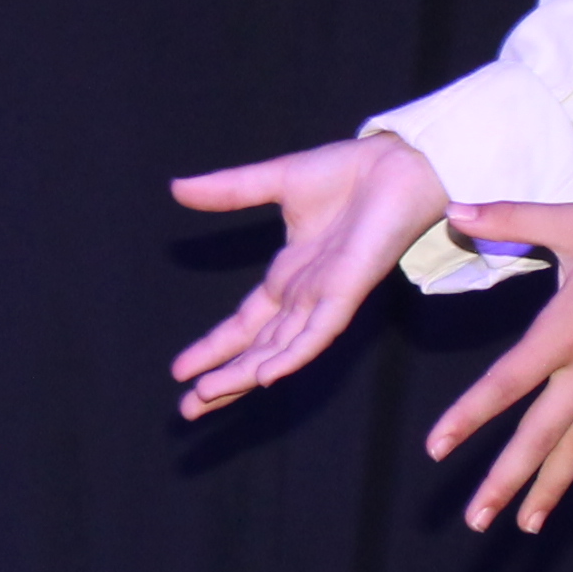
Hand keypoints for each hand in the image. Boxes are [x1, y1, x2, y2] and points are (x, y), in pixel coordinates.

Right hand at [169, 135, 448, 418]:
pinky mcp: (348, 292)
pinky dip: (292, 355)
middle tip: (187, 409)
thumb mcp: (275, 181)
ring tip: (207, 397)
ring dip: (244, 375)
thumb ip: (228, 191)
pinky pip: (318, 332)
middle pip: (256, 349)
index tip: (181, 372)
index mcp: (289, 275)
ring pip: (279, 350)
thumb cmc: (349, 173)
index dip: (214, 348)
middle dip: (222, 378)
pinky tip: (266, 376)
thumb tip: (176, 189)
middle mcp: (305, 295)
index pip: (244, 325)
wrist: (396, 162)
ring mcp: (326, 298)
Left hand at [423, 199, 572, 535]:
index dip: (469, 418)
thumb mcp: (571, 221)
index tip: (436, 449)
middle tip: (477, 520)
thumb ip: (510, 218)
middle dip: (507, 482)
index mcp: (563, 334)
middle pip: (541, 437)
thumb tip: (456, 208)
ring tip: (526, 524)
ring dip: (551, 487)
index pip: (505, 384)